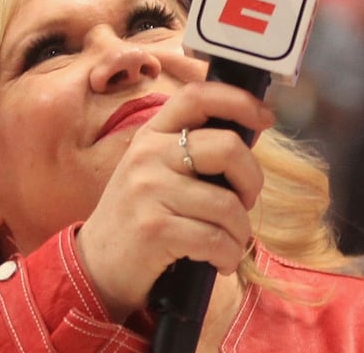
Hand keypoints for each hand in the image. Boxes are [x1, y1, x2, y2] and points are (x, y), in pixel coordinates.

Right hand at [74, 81, 273, 320]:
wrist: (98, 265)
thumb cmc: (140, 215)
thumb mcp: (156, 171)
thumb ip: (193, 151)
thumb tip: (250, 132)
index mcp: (152, 134)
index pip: (198, 97)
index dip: (238, 100)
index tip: (265, 117)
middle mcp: (147, 155)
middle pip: (228, 147)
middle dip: (252, 181)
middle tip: (244, 202)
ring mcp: (148, 190)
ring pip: (228, 204)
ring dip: (240, 232)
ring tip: (230, 242)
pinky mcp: (154, 229)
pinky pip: (215, 239)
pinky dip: (228, 255)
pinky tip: (219, 261)